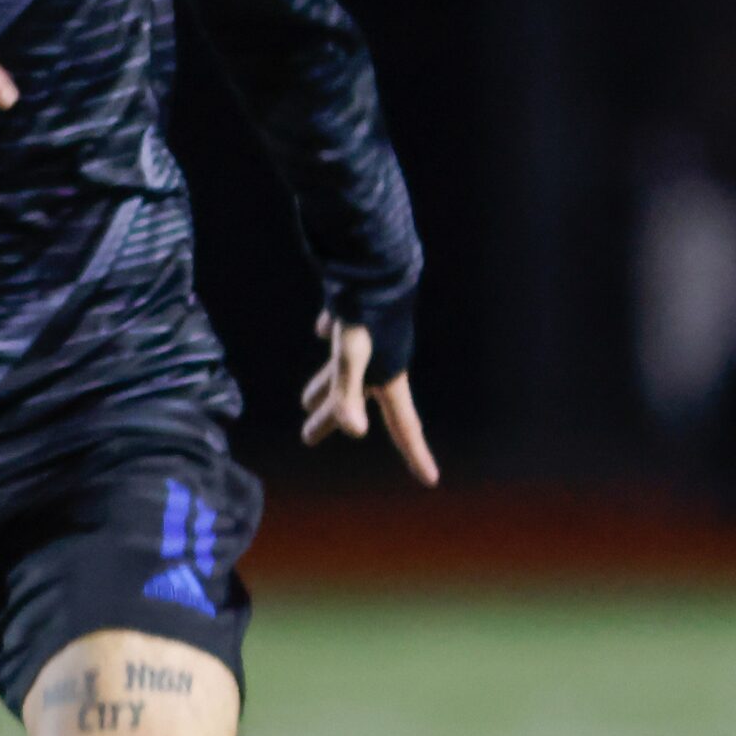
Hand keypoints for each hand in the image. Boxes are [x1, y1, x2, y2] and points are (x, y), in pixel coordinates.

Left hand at [299, 311, 439, 486]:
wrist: (372, 256)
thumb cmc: (364, 311)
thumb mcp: (351, 353)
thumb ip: (348, 392)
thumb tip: (354, 431)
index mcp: (387, 374)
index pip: (403, 423)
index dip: (415, 453)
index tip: (431, 479)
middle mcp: (382, 357)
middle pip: (357, 398)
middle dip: (332, 418)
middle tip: (308, 437)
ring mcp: (371, 333)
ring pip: (344, 366)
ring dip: (324, 383)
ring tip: (304, 399)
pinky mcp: (358, 308)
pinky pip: (341, 329)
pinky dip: (330, 336)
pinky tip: (321, 331)